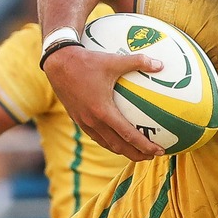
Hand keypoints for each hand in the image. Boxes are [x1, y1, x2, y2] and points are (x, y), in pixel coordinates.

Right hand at [40, 43, 167, 160]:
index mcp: (103, 111)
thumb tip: (159, 64)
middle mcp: (93, 121)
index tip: (159, 151)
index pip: (129, 135)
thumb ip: (138, 62)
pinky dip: (109, 141)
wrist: (58, 63)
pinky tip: (117, 138)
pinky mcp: (77, 119)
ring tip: (137, 152)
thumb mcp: (113, 60)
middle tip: (152, 157)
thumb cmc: (86, 61)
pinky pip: (96, 136)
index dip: (145, 146)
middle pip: (119, 146)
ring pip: (106, 144)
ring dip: (122, 150)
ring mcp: (84, 122)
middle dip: (136, 154)